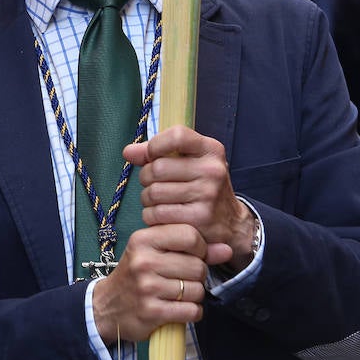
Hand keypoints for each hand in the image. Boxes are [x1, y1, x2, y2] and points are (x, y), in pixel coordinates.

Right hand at [90, 224, 230, 342]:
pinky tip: (180, 309)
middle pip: (197, 266)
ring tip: (179, 294)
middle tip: (183, 278)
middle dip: (198, 275)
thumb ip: (192, 248)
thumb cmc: (136, 275)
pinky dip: (192, 312)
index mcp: (142, 239)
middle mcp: (143, 261)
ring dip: (194, 296)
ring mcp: (146, 287)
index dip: (200, 248)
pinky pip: (192, 311)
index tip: (192, 256)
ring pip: (197, 290)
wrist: (108, 305)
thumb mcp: (156, 253)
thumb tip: (227, 249)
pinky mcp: (152, 311)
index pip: (189, 235)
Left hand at [125, 126, 258, 271]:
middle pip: (157, 168)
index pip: (177, 136)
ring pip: (153, 193)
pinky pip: (157, 214)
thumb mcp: (188, 163)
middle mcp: (212, 170)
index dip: (156, 146)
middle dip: (146, 178)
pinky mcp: (200, 218)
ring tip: (158, 201)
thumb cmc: (201, 186)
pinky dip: (151, 216)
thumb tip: (128, 152)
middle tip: (154, 185)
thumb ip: (156, 153)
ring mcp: (208, 195)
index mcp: (210, 150)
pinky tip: (162, 216)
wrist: (231, 224)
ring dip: (147, 199)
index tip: (153, 156)